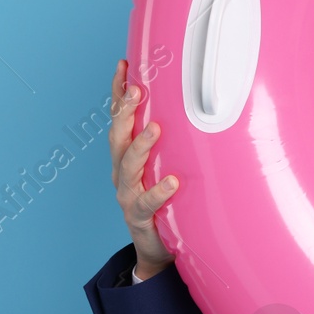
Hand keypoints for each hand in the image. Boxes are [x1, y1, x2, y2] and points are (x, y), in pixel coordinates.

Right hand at [109, 59, 177, 280]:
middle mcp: (122, 172)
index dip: (119, 93)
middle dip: (125, 112)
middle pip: (118, 137)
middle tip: (138, 90)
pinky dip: (159, 191)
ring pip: (129, 166)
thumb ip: (171, 141)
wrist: (156, 248)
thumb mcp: (162, 166)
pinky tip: (172, 182)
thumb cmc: (162, 200)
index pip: (118, 119)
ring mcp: (128, 195)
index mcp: (125, 156)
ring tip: (155, 128)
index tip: (124, 65)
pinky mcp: (140, 217)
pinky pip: (148, 203)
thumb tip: (195, 105)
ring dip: (141, 146)